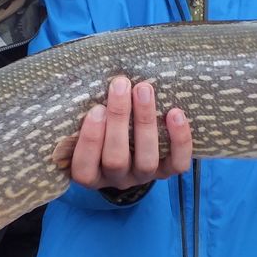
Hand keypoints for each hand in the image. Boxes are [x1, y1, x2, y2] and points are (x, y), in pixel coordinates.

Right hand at [70, 76, 192, 189]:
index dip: (90, 140)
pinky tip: (175, 113)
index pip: (83, 167)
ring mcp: (142, 176)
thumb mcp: (84, 124)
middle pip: (115, 160)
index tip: (96, 109)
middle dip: (119, 120)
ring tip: (144, 89)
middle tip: (120, 85)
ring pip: (146, 161)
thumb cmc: (100, 125)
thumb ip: (82, 111)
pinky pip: (177, 163)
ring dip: (145, 122)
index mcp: (89, 173)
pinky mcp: (166, 172)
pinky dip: (179, 140)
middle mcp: (115, 178)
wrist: (131, 140)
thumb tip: (77, 77)